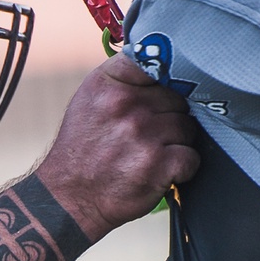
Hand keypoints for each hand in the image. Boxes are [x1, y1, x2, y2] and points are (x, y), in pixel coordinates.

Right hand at [34, 57, 200, 244]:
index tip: (158, 89)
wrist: (68, 200)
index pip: (153, 61)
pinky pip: (191, 157)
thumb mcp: (89, 102)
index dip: (162, 76)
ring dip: (176, 143)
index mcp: (107, 84)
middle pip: (177, 98)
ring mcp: (143, 135)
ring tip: (150, 155)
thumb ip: (123, 81)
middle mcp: (125, 105)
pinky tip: (160, 172)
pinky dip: (181, 168)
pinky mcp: (159, 164)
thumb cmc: (82, 151)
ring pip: (188, 127)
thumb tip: (163, 67)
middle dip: (168, 116)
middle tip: (146, 136)